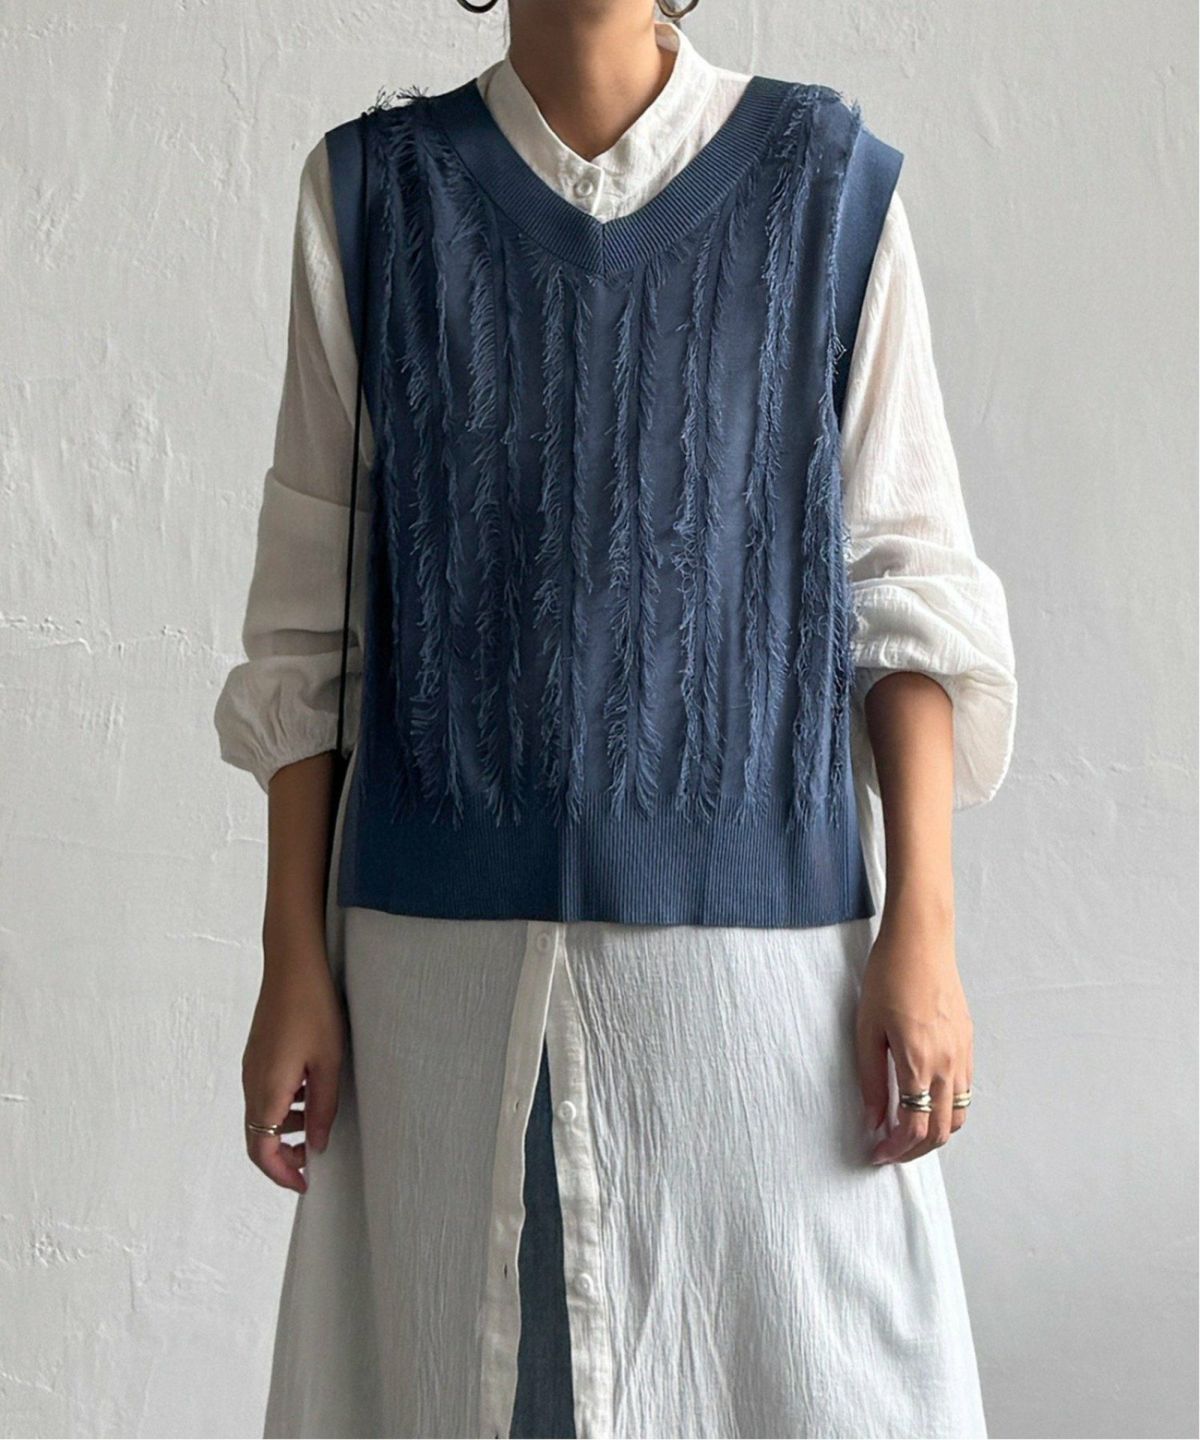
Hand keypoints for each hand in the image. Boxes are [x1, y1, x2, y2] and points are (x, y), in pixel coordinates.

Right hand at [241, 948, 345, 1192]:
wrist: (292, 965)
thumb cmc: (314, 1009)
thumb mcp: (329, 1063)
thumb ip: (324, 1109)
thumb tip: (318, 1146)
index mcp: (267, 1089)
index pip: (262, 1149)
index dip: (281, 1173)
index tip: (305, 1183)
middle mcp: (251, 1082)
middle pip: (258, 1136)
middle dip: (284, 1155)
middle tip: (314, 1160)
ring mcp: (251, 1067)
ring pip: (262, 1114)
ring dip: (287, 1128)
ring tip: (320, 1121)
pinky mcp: (257, 1053)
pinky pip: (265, 1092)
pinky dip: (285, 1105)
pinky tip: (311, 1090)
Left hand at [855, 900, 972, 1164]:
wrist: (921, 941)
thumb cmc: (888, 977)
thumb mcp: (867, 1029)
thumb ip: (871, 1079)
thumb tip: (873, 1119)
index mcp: (919, 1062)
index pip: (915, 1127)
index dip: (895, 1149)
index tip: (876, 1154)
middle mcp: (948, 1064)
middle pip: (940, 1130)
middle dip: (914, 1150)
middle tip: (888, 1151)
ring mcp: (962, 1054)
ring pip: (958, 1116)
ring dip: (934, 1134)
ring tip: (906, 1133)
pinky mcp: (968, 1043)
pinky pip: (964, 1091)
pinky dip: (947, 1109)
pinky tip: (924, 1103)